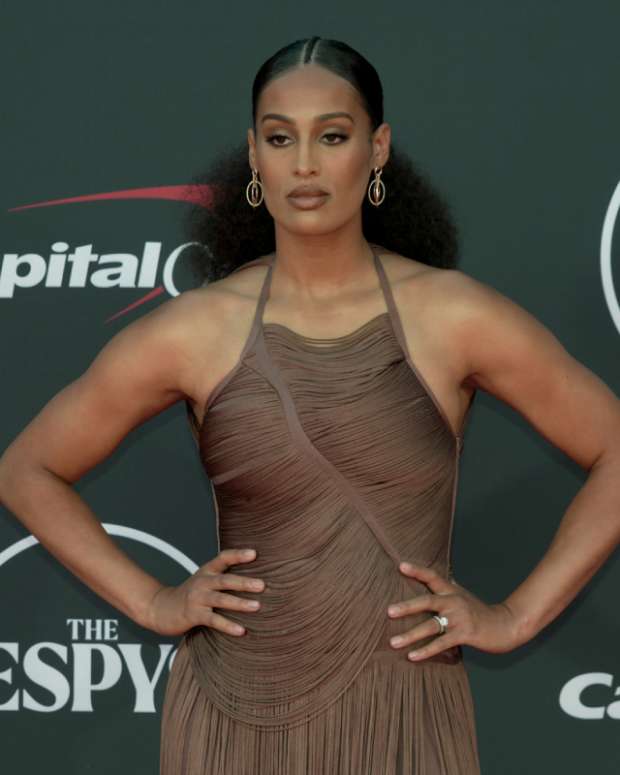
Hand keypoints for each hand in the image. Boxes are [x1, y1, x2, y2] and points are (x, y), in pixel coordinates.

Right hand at [145, 548, 264, 635]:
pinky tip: (241, 631)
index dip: (238, 555)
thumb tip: (254, 577)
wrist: (161, 608)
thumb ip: (223, 576)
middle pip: (225, 580)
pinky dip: (228, 625)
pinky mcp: (194, 615)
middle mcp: (202, 582)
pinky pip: (213, 620)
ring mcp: (197, 598)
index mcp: (207, 571)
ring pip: (221, 600)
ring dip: (240, 603)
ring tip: (257, 606)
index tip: (254, 553)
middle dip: (244, 582)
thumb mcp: (204, 580)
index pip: (223, 558)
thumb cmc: (191, 594)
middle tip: (262, 585)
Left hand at [386, 561, 522, 660]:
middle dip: (406, 607)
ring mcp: (459, 618)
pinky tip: (412, 656)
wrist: (506, 625)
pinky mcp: (464, 634)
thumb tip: (432, 579)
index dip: (417, 571)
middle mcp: (453, 601)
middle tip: (388, 611)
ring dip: (410, 635)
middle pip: (426, 601)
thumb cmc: (480, 612)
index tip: (401, 566)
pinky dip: (425, 651)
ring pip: (430, 626)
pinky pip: (441, 643)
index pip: (432, 577)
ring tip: (393, 642)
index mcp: (452, 591)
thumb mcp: (463, 596)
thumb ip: (447, 589)